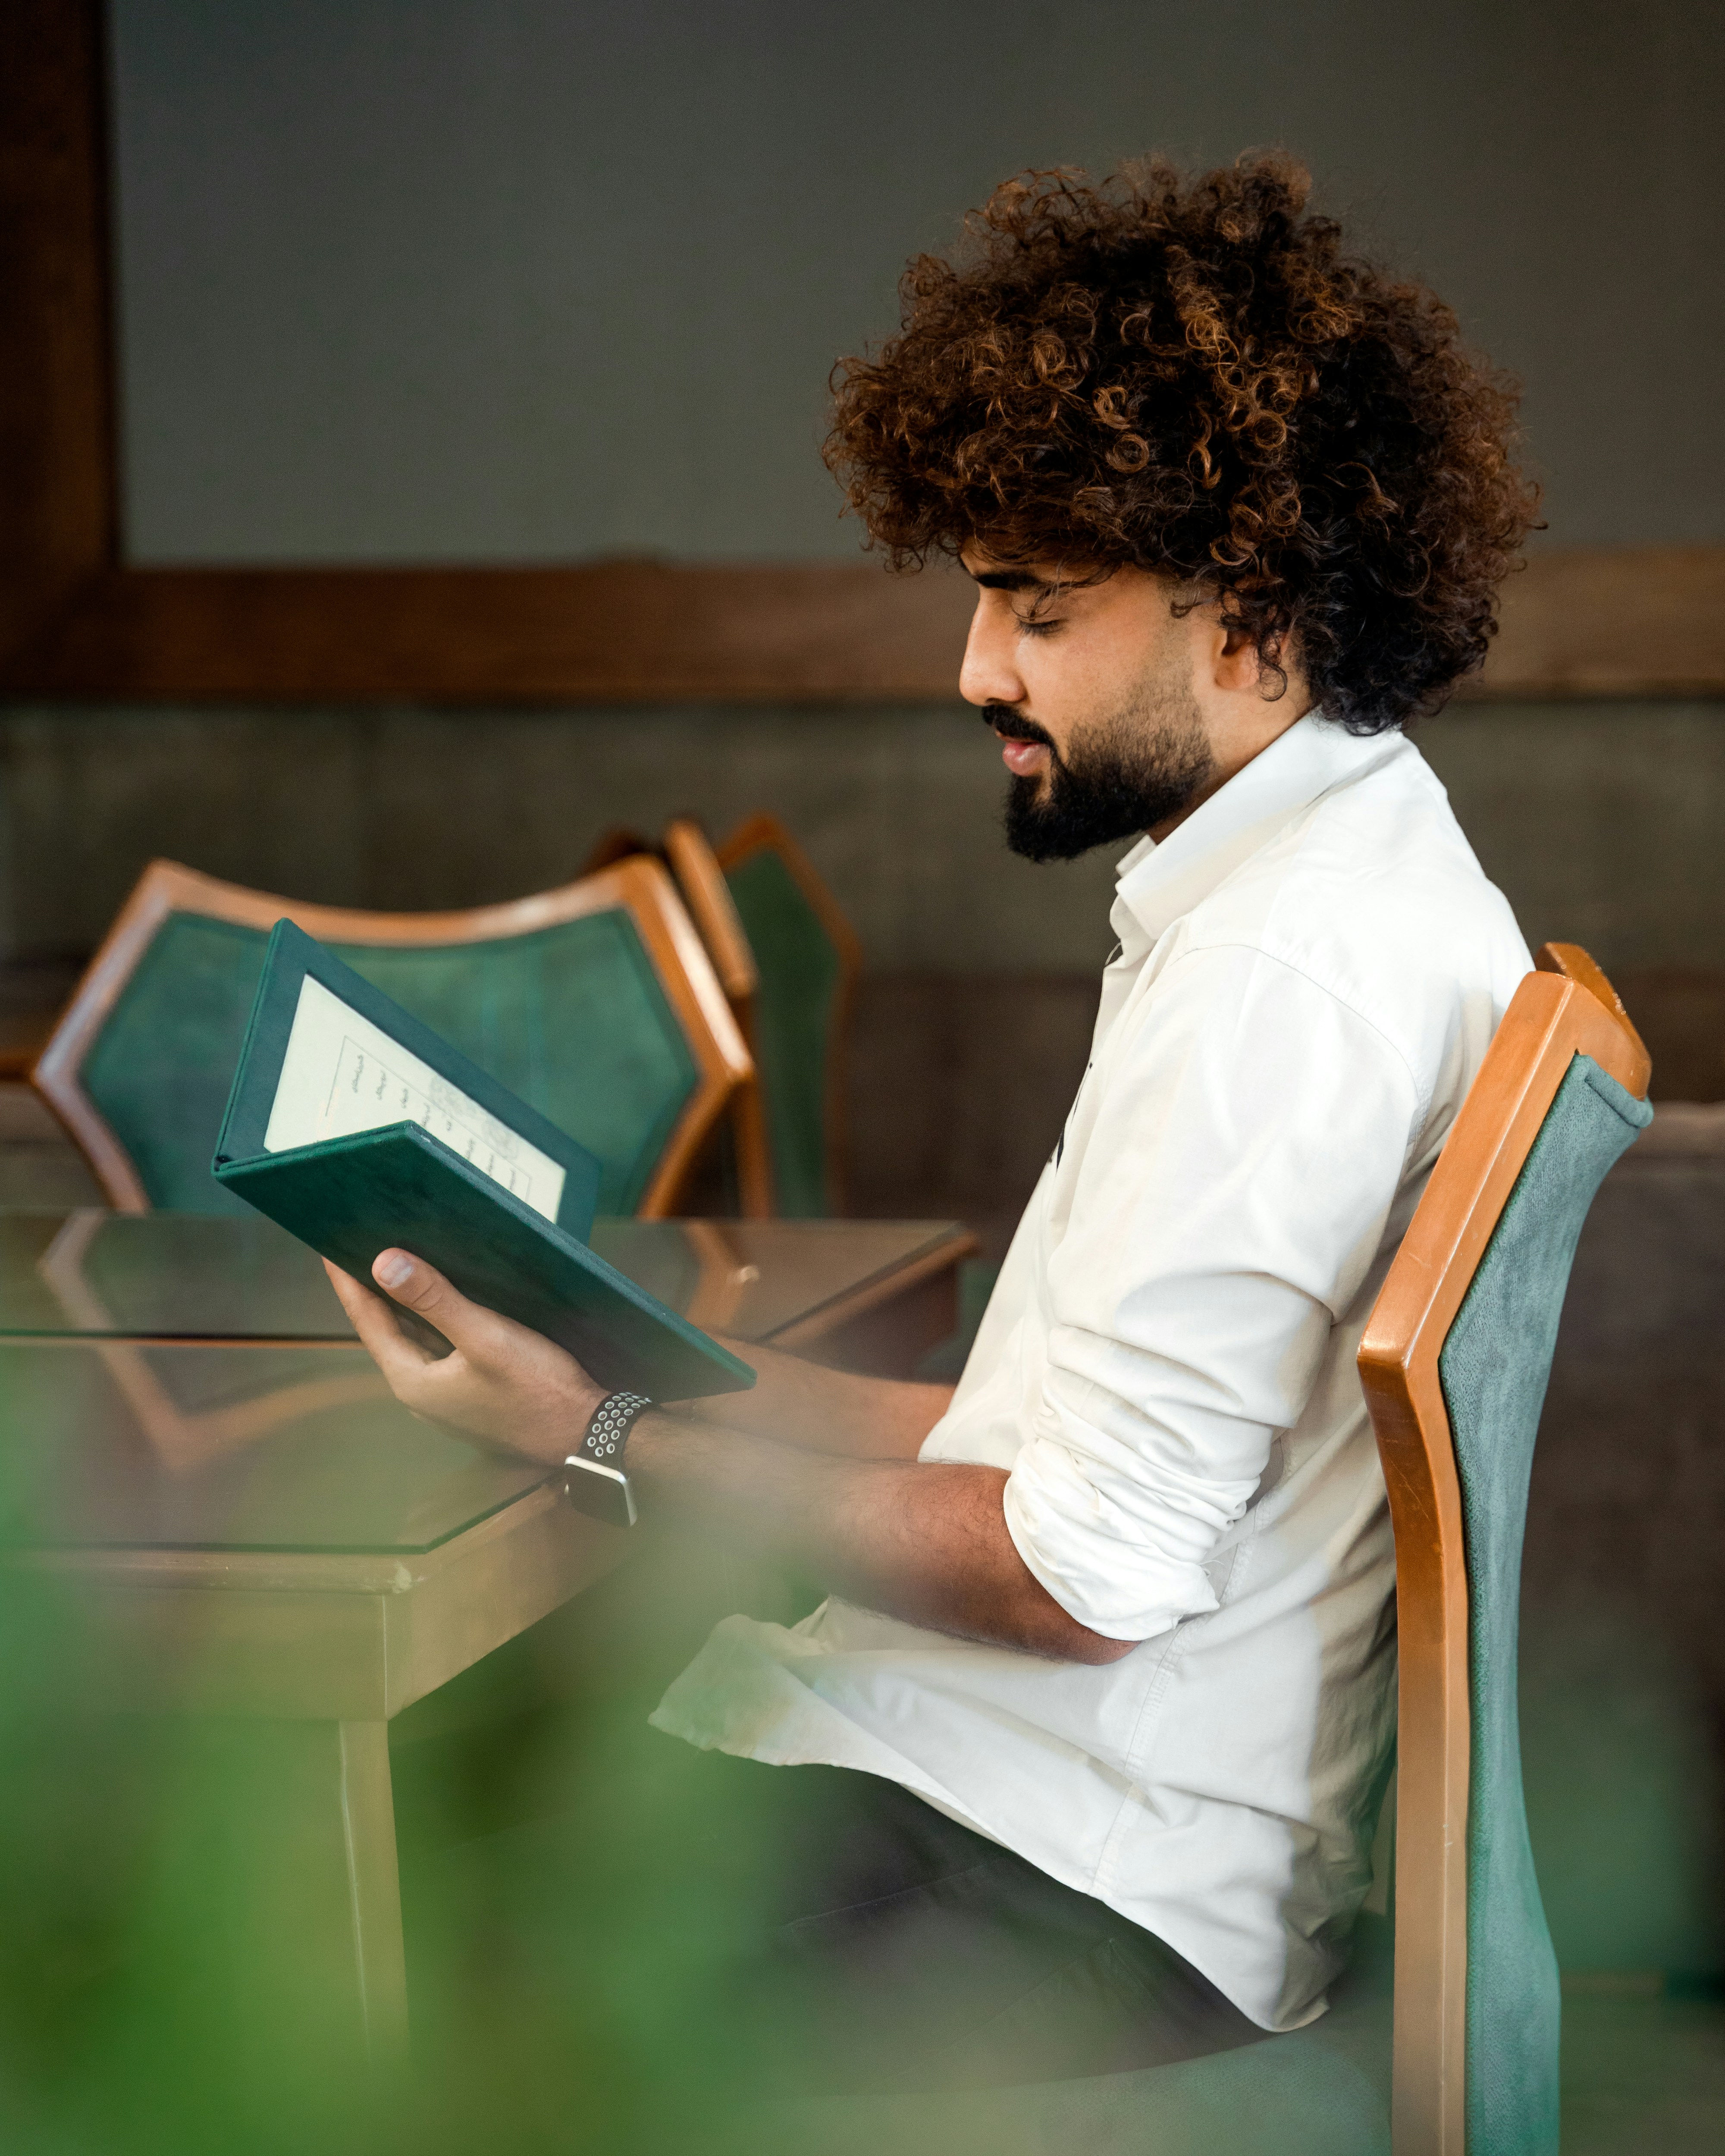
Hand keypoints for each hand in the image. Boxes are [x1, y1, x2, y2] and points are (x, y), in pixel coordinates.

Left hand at [324, 1250, 605, 1468]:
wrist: (584, 1434)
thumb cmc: (537, 1388)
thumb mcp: (486, 1335)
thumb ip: (434, 1299)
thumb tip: (382, 1262)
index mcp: (412, 1380)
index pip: (367, 1320)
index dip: (347, 1280)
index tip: (330, 1243)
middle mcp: (421, 1392)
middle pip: (386, 1330)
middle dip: (372, 1289)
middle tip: (358, 1244)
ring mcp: (446, 1398)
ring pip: (414, 1340)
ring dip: (402, 1304)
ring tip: (393, 1263)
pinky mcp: (470, 1394)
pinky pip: (439, 1349)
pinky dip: (431, 1320)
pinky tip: (441, 1299)